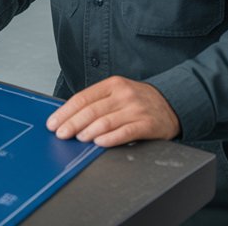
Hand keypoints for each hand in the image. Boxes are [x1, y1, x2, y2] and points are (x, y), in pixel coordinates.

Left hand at [46, 76, 180, 147]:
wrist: (174, 103)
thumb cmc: (140, 100)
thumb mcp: (119, 93)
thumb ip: (98, 102)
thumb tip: (69, 117)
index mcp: (113, 84)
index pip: (83, 97)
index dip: (65, 111)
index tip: (53, 122)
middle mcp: (123, 94)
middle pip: (91, 110)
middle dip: (72, 123)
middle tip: (61, 134)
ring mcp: (136, 109)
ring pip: (105, 121)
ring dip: (87, 131)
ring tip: (77, 139)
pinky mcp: (147, 124)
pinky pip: (125, 132)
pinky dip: (109, 138)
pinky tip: (98, 143)